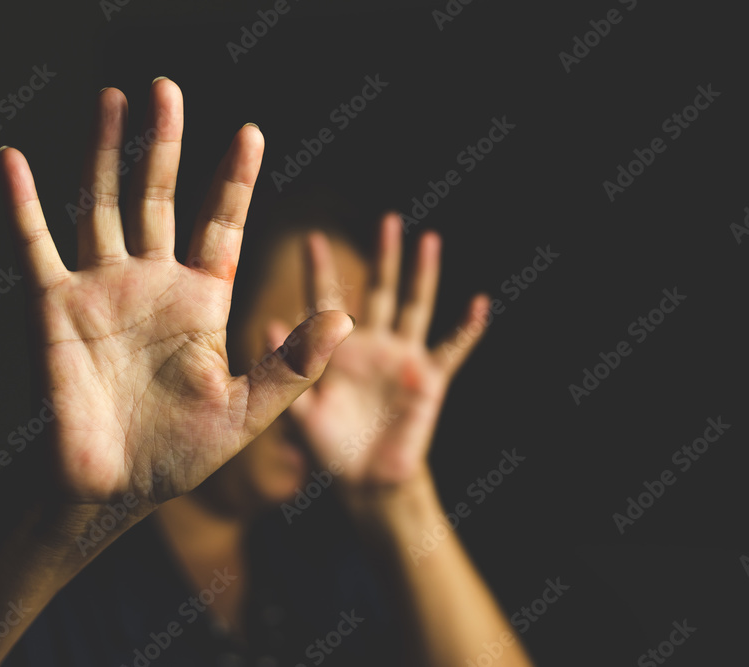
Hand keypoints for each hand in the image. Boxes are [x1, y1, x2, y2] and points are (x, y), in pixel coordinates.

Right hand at [0, 78, 353, 509]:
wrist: (114, 490)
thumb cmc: (181, 454)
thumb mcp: (250, 410)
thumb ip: (295, 364)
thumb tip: (346, 315)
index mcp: (202, 301)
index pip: (222, 224)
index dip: (235, 180)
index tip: (252, 132)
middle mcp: (153, 284)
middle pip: (160, 197)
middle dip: (165, 143)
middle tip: (168, 88)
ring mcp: (102, 290)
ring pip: (102, 204)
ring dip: (104, 152)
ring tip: (111, 98)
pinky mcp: (54, 308)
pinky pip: (34, 245)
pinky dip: (20, 204)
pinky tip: (12, 160)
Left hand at [267, 214, 490, 491]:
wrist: (366, 483)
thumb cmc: (328, 448)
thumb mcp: (300, 414)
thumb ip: (288, 372)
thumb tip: (269, 324)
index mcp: (338, 350)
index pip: (327, 301)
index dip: (320, 271)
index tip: (310, 238)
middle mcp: (373, 345)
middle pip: (380, 291)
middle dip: (384, 257)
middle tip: (387, 221)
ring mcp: (403, 359)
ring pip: (416, 307)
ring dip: (423, 275)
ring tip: (429, 240)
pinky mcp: (429, 380)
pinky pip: (452, 349)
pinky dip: (466, 328)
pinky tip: (479, 303)